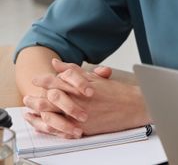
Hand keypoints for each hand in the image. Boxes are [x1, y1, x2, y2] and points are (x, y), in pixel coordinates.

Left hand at [23, 60, 147, 137]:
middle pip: (50, 98)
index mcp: (80, 86)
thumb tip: (56, 64)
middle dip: (35, 98)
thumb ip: (73, 70)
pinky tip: (44, 125)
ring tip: (31, 112)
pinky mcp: (83, 128)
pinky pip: (61, 129)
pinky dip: (49, 127)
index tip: (36, 80)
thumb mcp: (95, 78)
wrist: (135, 107)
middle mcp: (78, 100)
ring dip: (38, 113)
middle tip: (28, 98)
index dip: (43, 80)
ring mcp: (80, 114)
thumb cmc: (117, 92)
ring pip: (52, 114)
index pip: (56, 80)